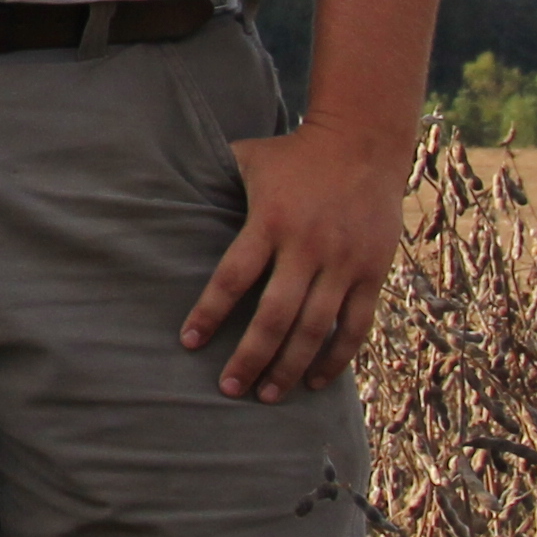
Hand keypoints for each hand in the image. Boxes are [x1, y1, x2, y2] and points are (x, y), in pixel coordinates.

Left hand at [185, 113, 407, 398]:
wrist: (362, 142)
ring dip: (291, 367)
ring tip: (268, 394)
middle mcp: (307, 247)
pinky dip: (337, 357)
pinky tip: (317, 381)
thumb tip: (163, 191)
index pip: (232, 278)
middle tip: (229, 388)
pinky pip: (355, 325)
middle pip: (275, 316)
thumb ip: (212, 181)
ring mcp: (343, 263)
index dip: (210, 313)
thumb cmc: (293, 153)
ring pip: (316, 329)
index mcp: (269, 221)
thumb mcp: (246, 158)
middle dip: (250, 357)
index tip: (190, 342)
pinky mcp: (373, 272)